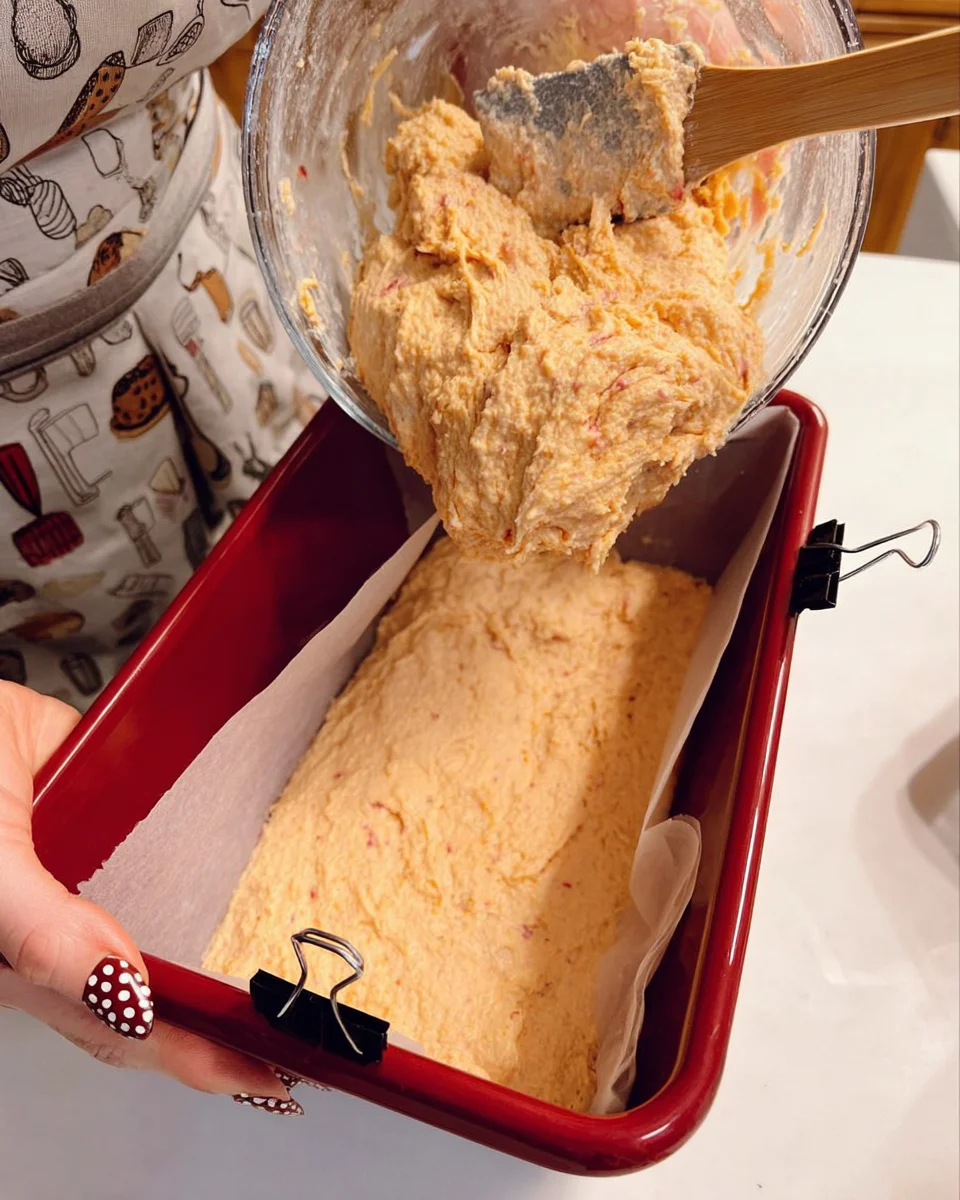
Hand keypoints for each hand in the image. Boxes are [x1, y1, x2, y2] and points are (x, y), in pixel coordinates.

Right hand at [0, 682, 302, 1115]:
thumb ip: (40, 935)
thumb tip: (124, 992)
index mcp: (30, 964)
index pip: (128, 1031)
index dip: (197, 1058)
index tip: (269, 1071)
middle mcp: (66, 931)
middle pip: (156, 997)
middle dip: (224, 1025)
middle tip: (303, 1033)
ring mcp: (94, 876)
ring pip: (168, 928)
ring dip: (224, 954)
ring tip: (292, 971)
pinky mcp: (118, 822)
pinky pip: (174, 854)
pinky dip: (214, 872)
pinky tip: (257, 874)